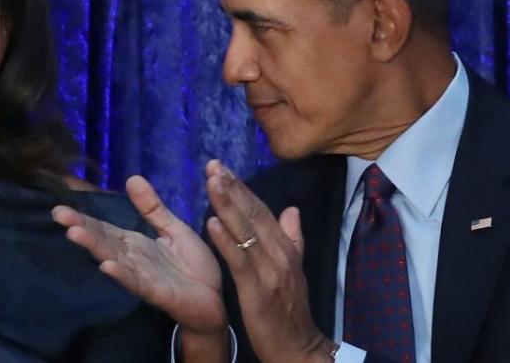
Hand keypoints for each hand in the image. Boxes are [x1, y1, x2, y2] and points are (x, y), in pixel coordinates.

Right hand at [51, 175, 226, 335]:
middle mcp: (133, 259)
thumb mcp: (173, 228)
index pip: (104, 228)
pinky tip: (106, 266)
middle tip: (58, 214)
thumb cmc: (193, 266)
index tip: (59, 208)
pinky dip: (121, 275)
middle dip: (81, 228)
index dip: (83, 218)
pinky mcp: (157, 293)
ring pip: (114, 259)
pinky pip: (137, 282)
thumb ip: (152, 207)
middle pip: (103, 241)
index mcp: (135, 243)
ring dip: (95, 247)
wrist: (216, 299)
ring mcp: (142, 276)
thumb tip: (132, 178)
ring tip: (74, 234)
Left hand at [204, 160, 335, 362]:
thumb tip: (291, 210)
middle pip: (253, 214)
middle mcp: (279, 254)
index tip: (223, 168)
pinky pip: (239, 261)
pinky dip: (226, 241)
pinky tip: (212, 223)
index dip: (242, 188)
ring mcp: (269, 271)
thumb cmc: (290, 310)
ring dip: (227, 205)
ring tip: (211, 182)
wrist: (298, 346)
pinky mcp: (257, 290)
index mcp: (285, 248)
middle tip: (213, 165)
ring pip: (246, 232)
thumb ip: (292, 239)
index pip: (261, 211)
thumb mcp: (294, 270)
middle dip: (232, 188)